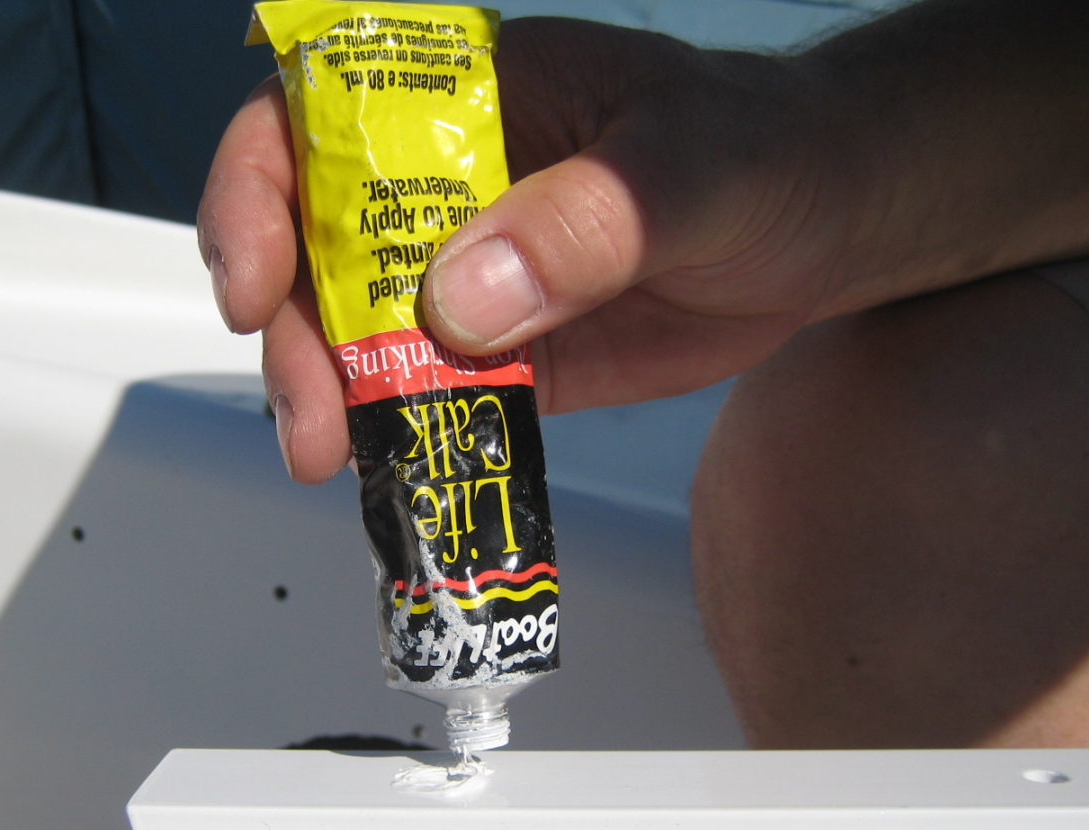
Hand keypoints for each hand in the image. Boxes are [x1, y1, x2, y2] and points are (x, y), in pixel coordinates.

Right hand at [198, 18, 860, 481]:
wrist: (834, 227)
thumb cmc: (768, 150)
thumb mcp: (691, 164)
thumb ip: (585, 220)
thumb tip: (458, 300)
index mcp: (468, 97)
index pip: (314, 117)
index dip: (255, 191)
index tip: (257, 281)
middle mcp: (445, 185)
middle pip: (311, 247)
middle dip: (291, 333)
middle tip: (312, 415)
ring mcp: (469, 276)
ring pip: (355, 333)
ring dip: (329, 396)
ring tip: (334, 456)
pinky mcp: (505, 354)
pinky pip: (427, 394)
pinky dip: (397, 435)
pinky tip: (391, 473)